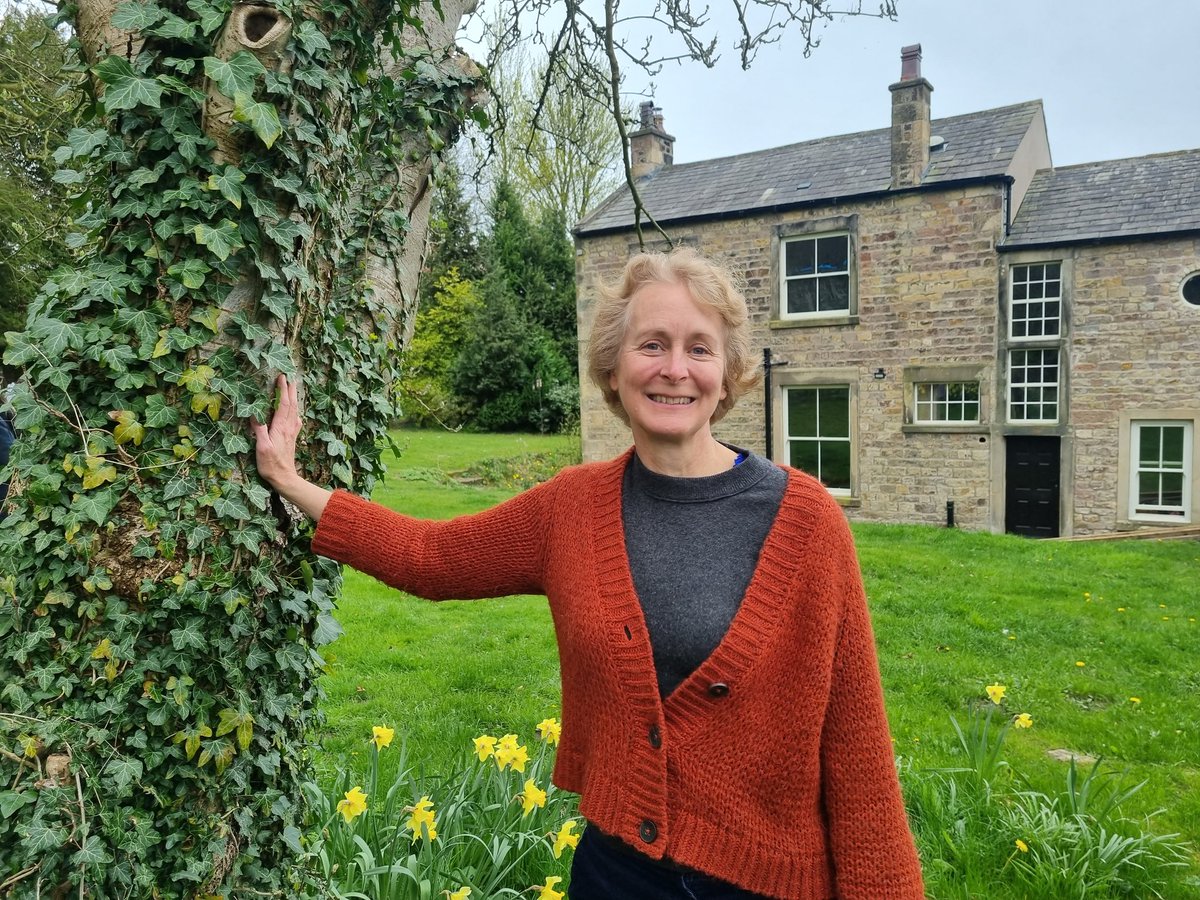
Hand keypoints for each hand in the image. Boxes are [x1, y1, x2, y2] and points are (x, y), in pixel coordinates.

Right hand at [251, 374, 301, 492]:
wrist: (285, 478)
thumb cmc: (271, 465)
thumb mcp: (262, 447)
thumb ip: (259, 430)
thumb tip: (254, 414)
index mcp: (281, 427)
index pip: (283, 404)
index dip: (283, 390)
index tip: (282, 377)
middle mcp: (289, 428)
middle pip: (292, 405)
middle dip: (291, 390)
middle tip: (290, 377)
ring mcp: (292, 433)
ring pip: (295, 411)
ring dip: (294, 398)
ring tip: (294, 389)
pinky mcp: (292, 439)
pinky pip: (295, 420)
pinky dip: (295, 411)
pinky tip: (296, 412)